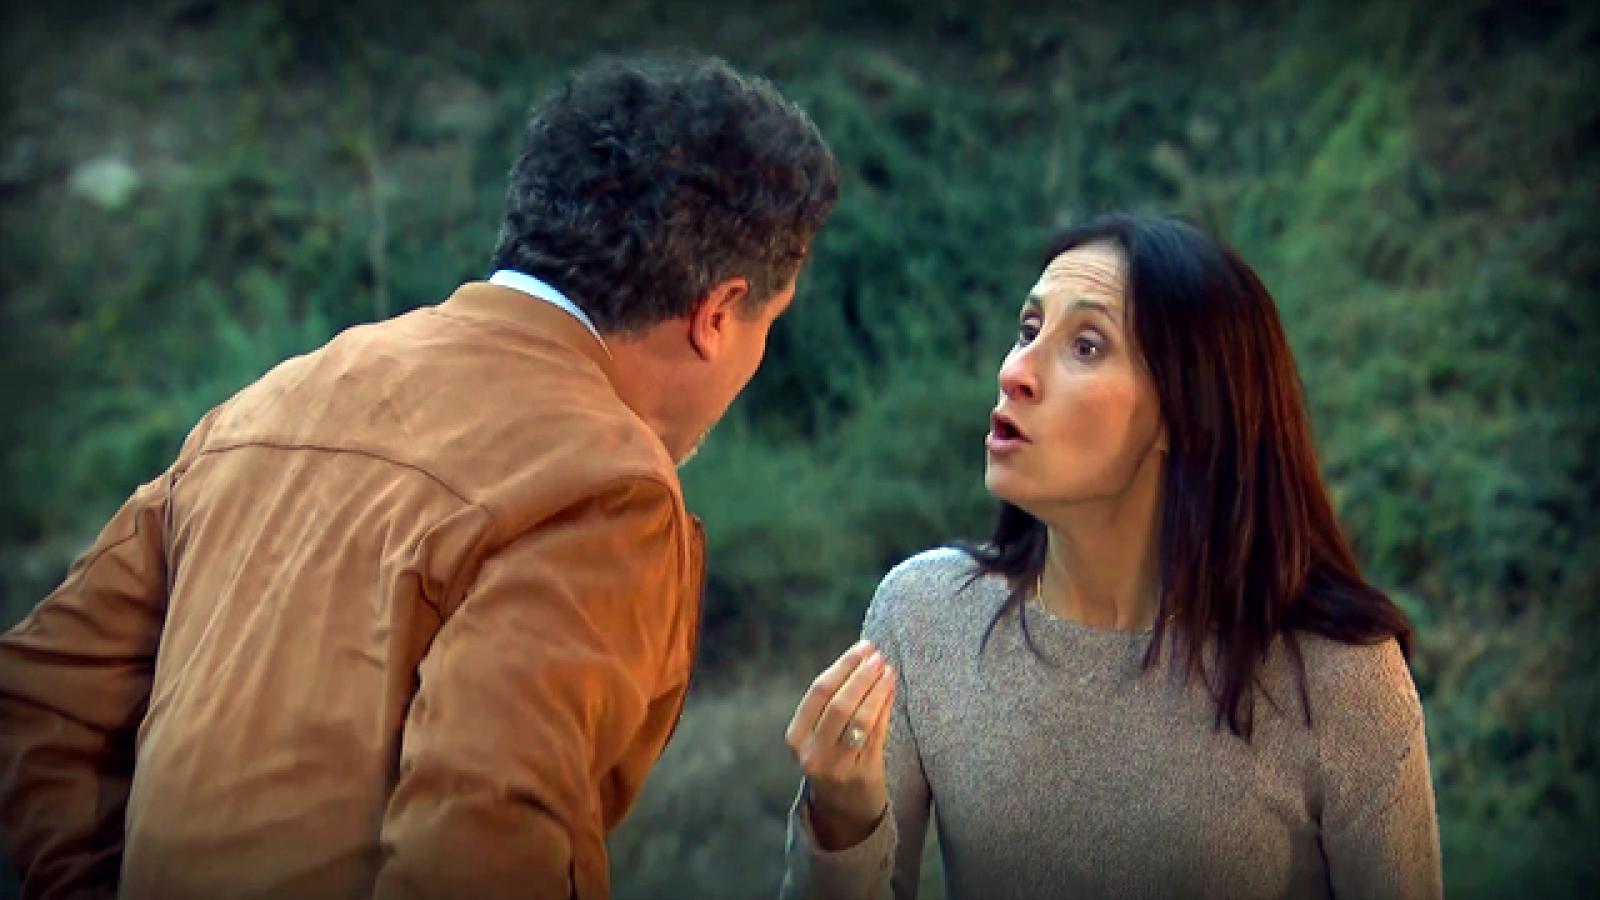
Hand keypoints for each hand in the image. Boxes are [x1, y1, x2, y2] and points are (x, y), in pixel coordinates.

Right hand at [785, 639, 896, 850]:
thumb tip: (860, 657)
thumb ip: (830, 703)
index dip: (842, 666)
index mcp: (796, 738)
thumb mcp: (818, 736)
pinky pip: (878, 733)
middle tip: (878, 655)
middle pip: (838, 704)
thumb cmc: (832, 760)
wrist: (844, 811)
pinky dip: (885, 707)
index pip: (818, 692)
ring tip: (888, 669)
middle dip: (860, 674)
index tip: (862, 648)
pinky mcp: (864, 774)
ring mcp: (838, 766)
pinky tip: (891, 690)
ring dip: (876, 689)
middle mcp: (813, 753)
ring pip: (860, 718)